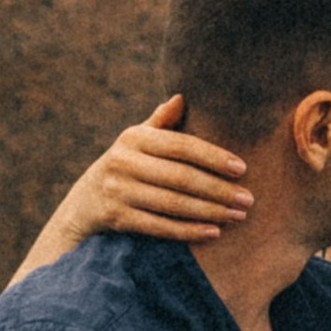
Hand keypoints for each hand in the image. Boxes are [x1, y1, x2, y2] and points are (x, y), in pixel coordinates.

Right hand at [65, 98, 250, 246]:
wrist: (82, 205)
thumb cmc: (125, 167)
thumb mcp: (137, 141)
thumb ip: (160, 122)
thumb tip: (183, 97)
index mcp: (134, 137)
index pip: (181, 145)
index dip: (213, 157)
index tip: (242, 169)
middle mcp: (123, 162)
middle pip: (181, 178)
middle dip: (219, 190)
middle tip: (248, 200)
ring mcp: (117, 191)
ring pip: (173, 204)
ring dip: (210, 212)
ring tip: (238, 216)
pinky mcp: (116, 218)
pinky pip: (159, 227)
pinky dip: (188, 231)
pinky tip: (214, 233)